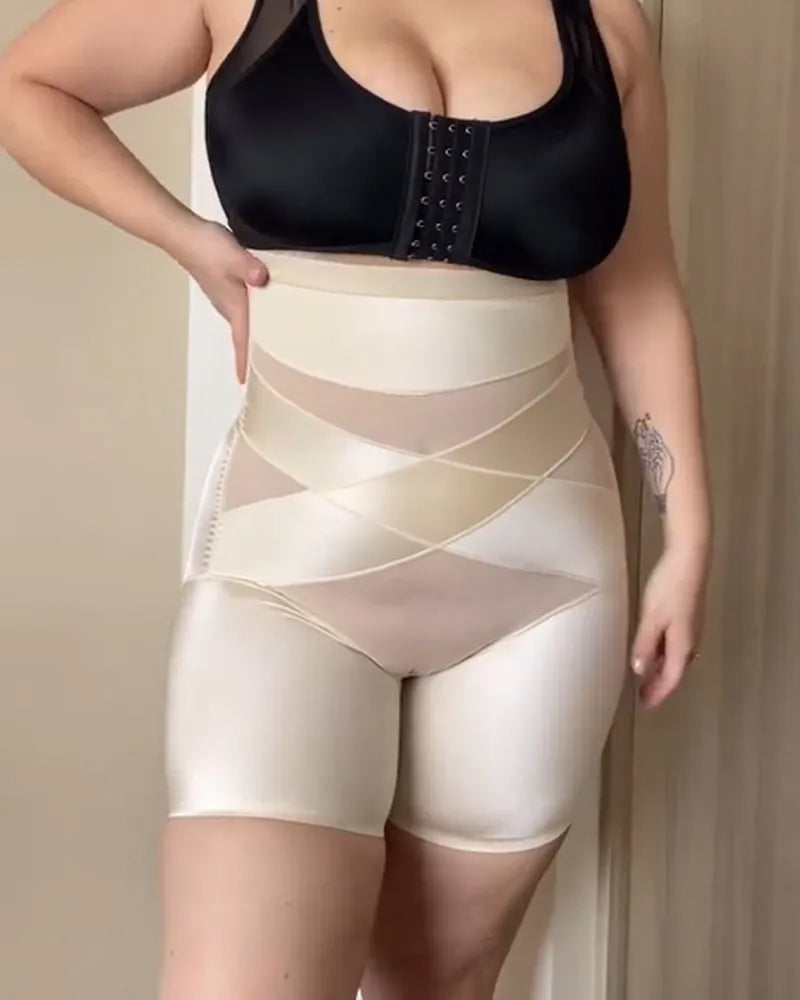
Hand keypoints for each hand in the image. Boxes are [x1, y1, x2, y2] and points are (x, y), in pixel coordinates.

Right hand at [169, 216, 268, 383]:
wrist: (183, 233)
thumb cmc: (206, 247)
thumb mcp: (233, 257)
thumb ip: (250, 268)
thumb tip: (262, 278)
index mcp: (235, 306)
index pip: (242, 341)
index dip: (244, 362)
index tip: (245, 382)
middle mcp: (229, 306)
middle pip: (244, 336)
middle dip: (254, 354)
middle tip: (269, 370)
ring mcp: (225, 297)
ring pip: (244, 322)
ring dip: (254, 334)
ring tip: (271, 345)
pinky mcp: (225, 286)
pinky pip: (243, 308)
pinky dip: (255, 315)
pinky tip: (266, 310)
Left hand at [629, 543, 708, 708]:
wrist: (690, 560)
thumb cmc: (668, 589)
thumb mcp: (652, 618)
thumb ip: (645, 645)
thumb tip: (639, 671)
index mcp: (682, 645)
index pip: (670, 679)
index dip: (658, 694)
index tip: (645, 705)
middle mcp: (690, 642)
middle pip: (675, 671)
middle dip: (659, 685)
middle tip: (643, 696)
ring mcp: (692, 629)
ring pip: (676, 658)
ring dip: (662, 671)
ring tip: (645, 677)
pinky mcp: (688, 618)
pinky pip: (676, 646)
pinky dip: (664, 655)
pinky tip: (654, 650)